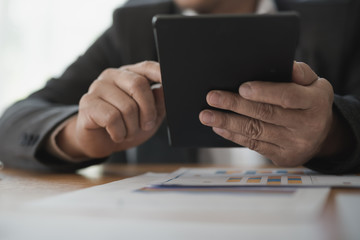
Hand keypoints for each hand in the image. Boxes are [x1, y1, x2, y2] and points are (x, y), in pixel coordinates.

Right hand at [57, 61, 164, 158]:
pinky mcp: (88, 103)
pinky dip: (119, 133)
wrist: (100, 142)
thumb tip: (165, 89)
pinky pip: (112, 118)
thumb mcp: (149, 116)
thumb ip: (158, 102)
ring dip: (132, 128)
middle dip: (148, 111)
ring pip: (127, 106)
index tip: (171, 83)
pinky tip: (116, 134)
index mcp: (129, 74)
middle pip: (139, 85)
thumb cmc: (126, 125)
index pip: (147, 67)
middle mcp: (112, 75)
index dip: (160, 73)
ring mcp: (98, 87)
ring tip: (127, 132)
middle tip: (146, 125)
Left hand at [199, 62, 334, 166]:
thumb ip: (300, 73)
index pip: (288, 96)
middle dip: (235, 105)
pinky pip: (254, 146)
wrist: (323, 135)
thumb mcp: (314, 83)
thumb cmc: (311, 102)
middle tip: (213, 97)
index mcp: (315, 102)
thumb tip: (285, 66)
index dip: (264, 92)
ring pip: (255, 132)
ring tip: (207, 115)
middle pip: (266, 114)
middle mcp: (307, 125)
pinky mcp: (283, 157)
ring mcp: (294, 144)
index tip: (242, 88)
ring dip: (228, 123)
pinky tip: (219, 128)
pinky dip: (234, 136)